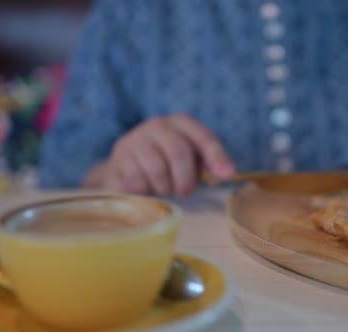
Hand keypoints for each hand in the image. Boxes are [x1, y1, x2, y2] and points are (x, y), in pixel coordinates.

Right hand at [85, 113, 234, 195]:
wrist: (125, 171)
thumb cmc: (166, 167)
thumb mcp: (191, 162)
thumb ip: (209, 163)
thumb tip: (227, 172)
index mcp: (181, 123)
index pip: (203, 137)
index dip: (217, 156)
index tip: (226, 175)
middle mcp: (158, 125)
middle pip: (179, 152)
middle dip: (186, 179)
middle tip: (184, 192)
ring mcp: (136, 138)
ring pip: (157, 168)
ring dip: (164, 186)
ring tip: (163, 189)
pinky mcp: (120, 155)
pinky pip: (138, 178)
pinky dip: (145, 190)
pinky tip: (145, 188)